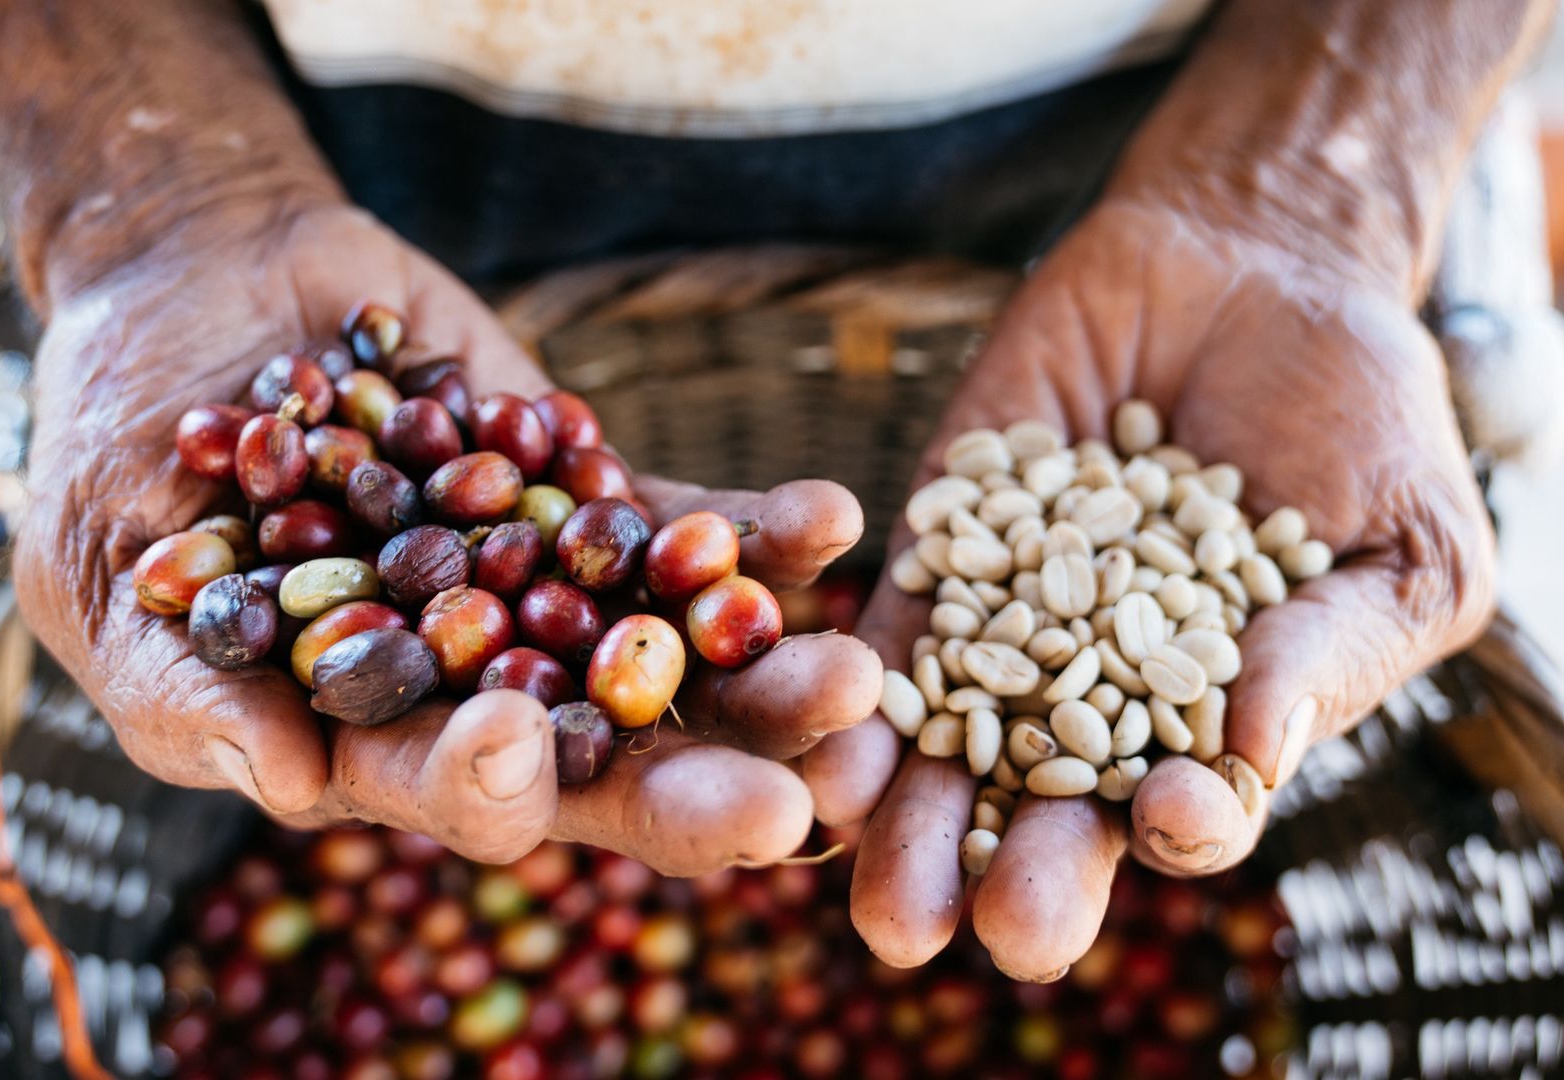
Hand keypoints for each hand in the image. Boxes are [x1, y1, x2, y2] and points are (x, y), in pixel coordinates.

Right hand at [16, 197, 881, 873]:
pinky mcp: (600, 504)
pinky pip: (694, 530)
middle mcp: (490, 688)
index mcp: (377, 737)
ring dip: (770, 670)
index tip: (517, 744)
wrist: (208, 293)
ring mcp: (559, 597)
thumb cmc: (126, 453)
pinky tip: (832, 522)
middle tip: (800, 799)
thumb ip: (187, 691)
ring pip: (680, 657)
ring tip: (857, 668)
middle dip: (700, 782)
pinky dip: (760, 533)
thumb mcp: (111, 575)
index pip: (449, 792)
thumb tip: (284, 780)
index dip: (488, 786)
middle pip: (610, 760)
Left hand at [802, 195, 1495, 977]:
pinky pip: (892, 627)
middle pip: (1038, 816)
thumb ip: (1336, 650)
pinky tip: (825, 732)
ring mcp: (1005, 628)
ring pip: (943, 746)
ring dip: (899, 814)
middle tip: (958, 933)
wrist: (1247, 270)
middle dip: (1001, 875)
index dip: (1181, 824)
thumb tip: (1251, 750)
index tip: (1174, 815)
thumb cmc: (1354, 417)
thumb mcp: (1399, 537)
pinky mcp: (936, 550)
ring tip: (867, 867)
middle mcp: (1096, 704)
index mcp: (1212, 729)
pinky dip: (855, 682)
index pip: (1186, 809)